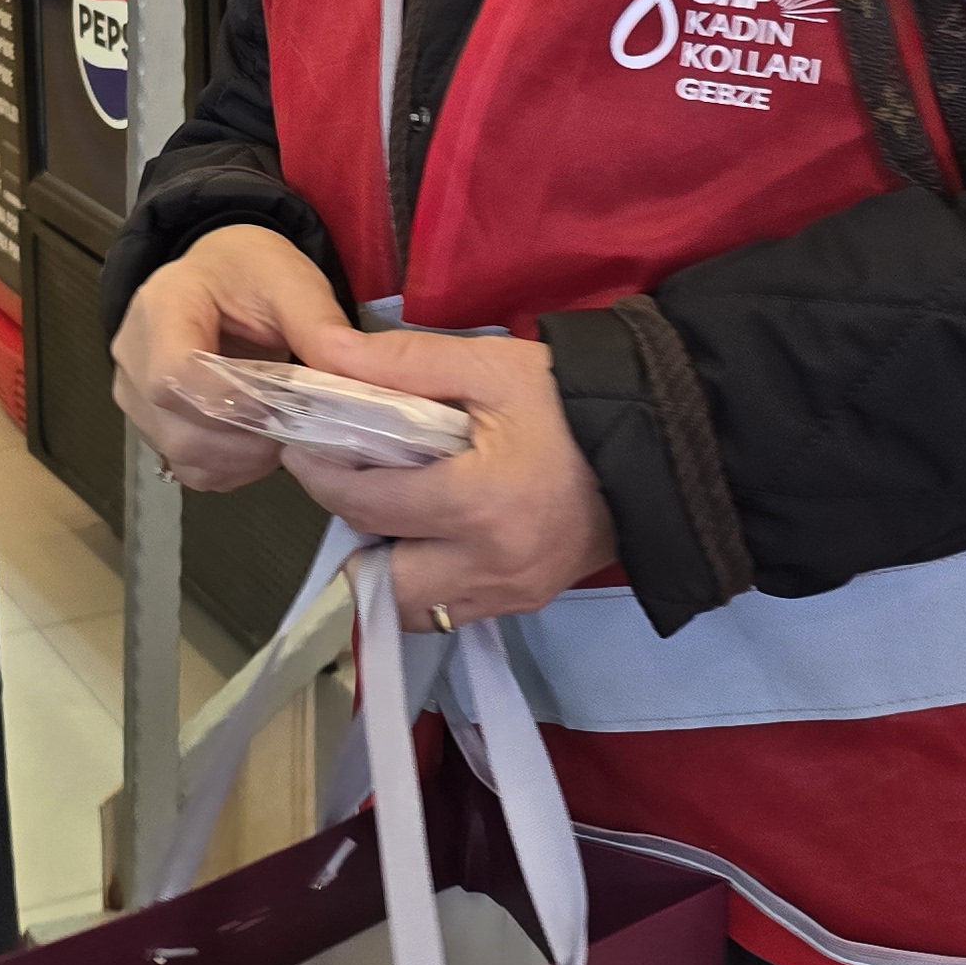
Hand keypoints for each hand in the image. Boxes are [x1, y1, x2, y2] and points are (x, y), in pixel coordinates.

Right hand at [112, 224, 366, 492]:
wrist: (221, 278)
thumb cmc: (252, 274)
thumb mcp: (292, 281)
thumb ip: (318, 326)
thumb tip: (350, 379)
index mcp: (162, 305)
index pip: (176, 373)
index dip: (234, 404)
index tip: (287, 407)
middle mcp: (132, 354)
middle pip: (178, 426)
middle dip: (247, 439)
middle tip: (296, 424)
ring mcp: (134, 395)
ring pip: (182, 454)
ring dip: (242, 457)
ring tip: (280, 429)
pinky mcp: (149, 425)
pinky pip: (186, 468)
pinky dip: (229, 467)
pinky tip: (256, 441)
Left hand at [287, 331, 617, 627]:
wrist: (663, 442)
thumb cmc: (574, 399)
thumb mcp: (491, 366)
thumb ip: (403, 362)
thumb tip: (325, 354)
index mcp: (478, 503)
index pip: (366, 504)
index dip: (321, 475)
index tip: (302, 448)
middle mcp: (489, 564)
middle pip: (379, 582)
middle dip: (354, 536)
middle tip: (355, 487)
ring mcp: (511, 592)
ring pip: (413, 608)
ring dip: (389, 567)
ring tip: (397, 513)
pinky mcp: (528, 601)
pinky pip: (453, 610)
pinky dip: (430, 580)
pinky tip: (436, 533)